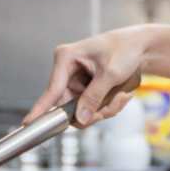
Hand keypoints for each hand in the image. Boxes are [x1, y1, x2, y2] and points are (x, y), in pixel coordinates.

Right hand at [26, 26, 147, 126]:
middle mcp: (67, 70)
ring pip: (82, 110)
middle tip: (111, 106)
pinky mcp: (85, 88)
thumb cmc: (125, 49)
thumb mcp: (110, 73)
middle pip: (69, 106)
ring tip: (121, 95)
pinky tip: (120, 94)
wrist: (141, 46)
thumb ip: (94, 97)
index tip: (28, 123)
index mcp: (66, 58)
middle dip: (93, 110)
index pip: (52, 89)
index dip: (41, 109)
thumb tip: (80, 119)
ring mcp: (76, 81)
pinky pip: (91, 108)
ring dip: (104, 108)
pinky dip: (107, 106)